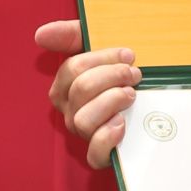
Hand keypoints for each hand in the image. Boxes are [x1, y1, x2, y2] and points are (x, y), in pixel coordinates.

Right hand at [34, 19, 140, 168]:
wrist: (150, 102)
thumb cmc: (119, 73)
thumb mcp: (97, 48)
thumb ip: (71, 35)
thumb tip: (40, 35)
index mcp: (65, 86)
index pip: (74, 68)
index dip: (103, 59)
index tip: (128, 55)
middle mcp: (69, 110)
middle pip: (81, 89)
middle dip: (112, 76)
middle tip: (134, 74)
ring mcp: (83, 133)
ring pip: (84, 119)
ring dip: (112, 102)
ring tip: (131, 95)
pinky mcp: (100, 155)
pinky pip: (94, 154)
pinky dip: (107, 138)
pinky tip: (122, 124)